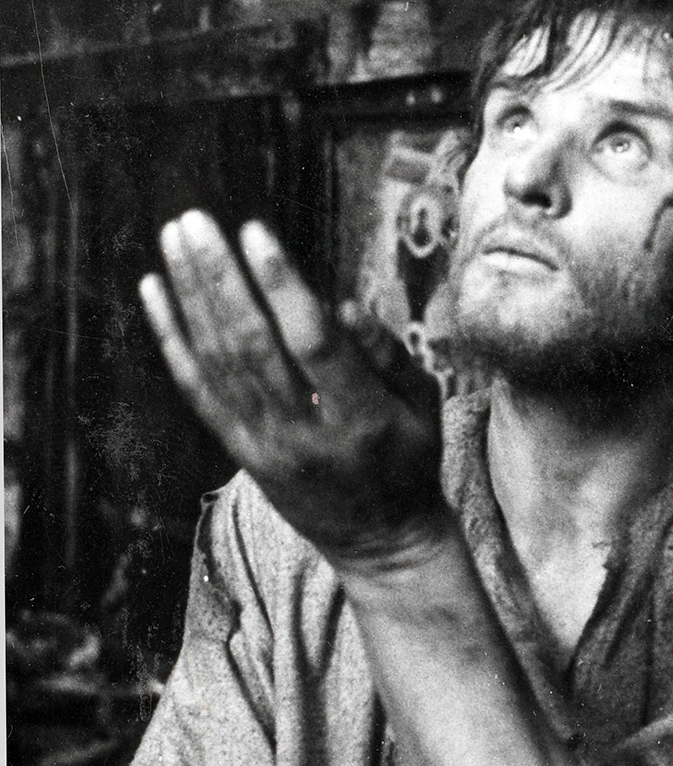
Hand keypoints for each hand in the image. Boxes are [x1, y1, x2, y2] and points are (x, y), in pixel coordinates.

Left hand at [139, 211, 447, 574]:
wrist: (381, 543)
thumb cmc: (410, 459)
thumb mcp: (424, 405)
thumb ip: (386, 353)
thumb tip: (343, 302)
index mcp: (360, 416)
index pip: (311, 342)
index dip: (280, 286)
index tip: (255, 231)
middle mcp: (303, 432)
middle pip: (250, 347)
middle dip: (219, 278)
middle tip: (195, 222)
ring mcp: (265, 445)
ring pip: (217, 362)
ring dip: (191, 295)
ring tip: (176, 237)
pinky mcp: (240, 451)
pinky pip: (197, 390)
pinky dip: (172, 338)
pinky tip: (156, 291)